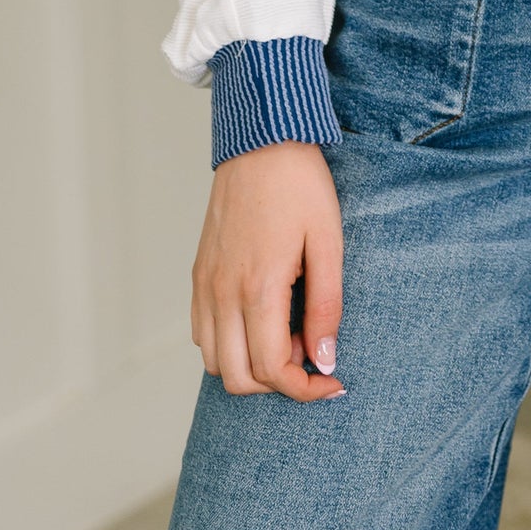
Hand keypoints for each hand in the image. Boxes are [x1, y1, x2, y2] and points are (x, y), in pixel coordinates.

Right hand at [191, 139, 346, 399]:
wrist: (261, 140)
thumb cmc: (299, 185)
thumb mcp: (328, 242)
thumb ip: (326, 306)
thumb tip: (324, 359)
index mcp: (258, 287)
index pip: (272, 370)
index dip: (305, 389)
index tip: (332, 380)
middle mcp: (223, 292)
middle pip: (239, 379)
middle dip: (278, 384)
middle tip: (311, 354)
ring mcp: (205, 284)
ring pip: (214, 362)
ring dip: (250, 367)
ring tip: (288, 335)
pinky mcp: (198, 273)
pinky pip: (202, 333)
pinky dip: (228, 345)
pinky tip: (260, 321)